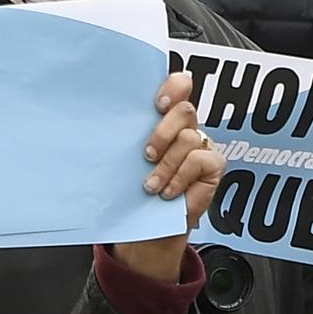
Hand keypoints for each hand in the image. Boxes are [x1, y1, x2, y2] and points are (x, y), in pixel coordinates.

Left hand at [115, 75, 225, 281]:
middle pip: (185, 110)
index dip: (174, 87)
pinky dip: (179, 177)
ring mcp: (202, 145)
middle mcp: (186, 128)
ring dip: (166, 165)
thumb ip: (126, 139)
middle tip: (147, 154)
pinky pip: (199, 160)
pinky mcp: (213, 165)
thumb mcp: (127, 161)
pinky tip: (168, 192)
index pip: (179, 86)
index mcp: (165, 118)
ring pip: (188, 138)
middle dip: (163, 132)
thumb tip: (99, 122)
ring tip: (151, 185)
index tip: (158, 103)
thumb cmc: (135, 192)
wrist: (149, 228)